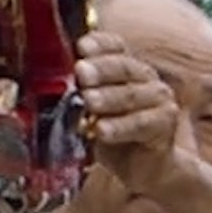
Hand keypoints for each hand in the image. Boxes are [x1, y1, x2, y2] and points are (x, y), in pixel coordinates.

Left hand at [74, 32, 190, 195]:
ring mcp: (159, 101)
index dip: (100, 44)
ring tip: (89, 101)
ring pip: (132, 96)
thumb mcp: (91, 111)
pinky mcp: (164, 125)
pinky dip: (119, 127)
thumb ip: (78, 94)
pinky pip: (141, 124)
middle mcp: (146, 79)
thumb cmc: (112, 133)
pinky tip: (101, 130)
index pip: (115, 46)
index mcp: (126, 67)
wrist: (144, 168)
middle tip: (81, 72)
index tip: (81, 46)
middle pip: (123, 67)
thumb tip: (47, 86)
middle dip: (100, 69)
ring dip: (109, 98)